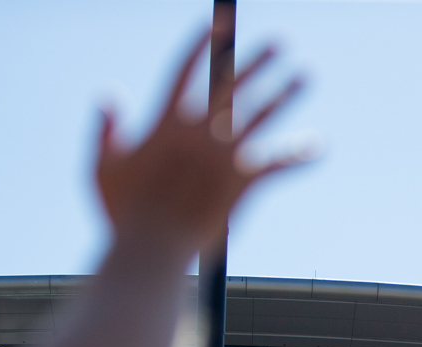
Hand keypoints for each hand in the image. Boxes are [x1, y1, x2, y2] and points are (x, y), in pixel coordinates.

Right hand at [96, 28, 306, 252]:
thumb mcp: (103, 168)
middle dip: (257, 60)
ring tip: (306, 76)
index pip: (185, 70)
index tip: (215, 23)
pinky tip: (318, 147)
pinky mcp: (243, 181)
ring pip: (262, 114)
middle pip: (233, 84)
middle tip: (280, 42)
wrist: (152, 248)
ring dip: (286, 93)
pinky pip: (279, 164)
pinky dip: (300, 156)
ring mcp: (224, 155)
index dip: (200, 44)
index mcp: (165, 123)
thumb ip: (105, 130)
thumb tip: (108, 94)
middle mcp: (199, 132)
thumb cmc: (124, 213)